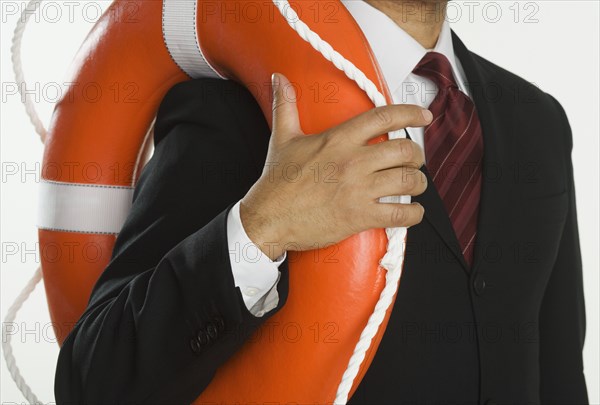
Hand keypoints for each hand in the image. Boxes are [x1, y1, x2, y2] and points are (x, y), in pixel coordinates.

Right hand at [240, 73, 430, 259]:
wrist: (268, 218)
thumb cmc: (276, 181)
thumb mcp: (282, 138)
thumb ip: (286, 106)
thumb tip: (279, 79)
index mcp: (338, 139)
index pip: (383, 117)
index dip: (410, 113)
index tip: (424, 115)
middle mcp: (353, 162)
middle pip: (405, 150)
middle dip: (416, 155)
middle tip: (413, 160)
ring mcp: (358, 190)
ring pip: (409, 181)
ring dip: (418, 183)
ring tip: (415, 184)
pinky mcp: (360, 216)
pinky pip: (401, 214)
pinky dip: (413, 214)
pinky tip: (412, 211)